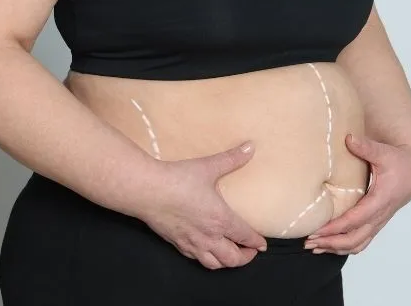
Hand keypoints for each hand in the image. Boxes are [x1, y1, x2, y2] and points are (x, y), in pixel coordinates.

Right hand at [135, 141, 267, 269]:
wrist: (148, 191)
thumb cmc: (178, 180)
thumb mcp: (208, 167)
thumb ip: (231, 158)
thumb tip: (250, 147)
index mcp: (221, 220)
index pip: (245, 236)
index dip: (256, 242)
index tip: (262, 245)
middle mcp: (208, 236)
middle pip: (232, 258)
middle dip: (245, 258)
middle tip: (250, 252)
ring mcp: (192, 243)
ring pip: (214, 264)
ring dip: (226, 263)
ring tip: (230, 257)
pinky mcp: (176, 243)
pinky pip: (195, 259)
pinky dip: (206, 259)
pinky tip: (205, 252)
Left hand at [303, 133, 410, 254]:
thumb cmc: (399, 162)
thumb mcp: (384, 152)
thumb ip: (366, 147)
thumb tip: (349, 138)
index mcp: (380, 200)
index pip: (355, 220)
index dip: (335, 228)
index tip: (316, 231)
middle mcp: (379, 215)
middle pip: (354, 238)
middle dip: (330, 242)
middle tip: (308, 241)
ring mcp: (378, 222)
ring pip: (357, 244)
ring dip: (335, 248)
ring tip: (314, 247)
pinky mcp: (376, 223)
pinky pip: (360, 242)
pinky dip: (344, 247)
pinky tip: (328, 246)